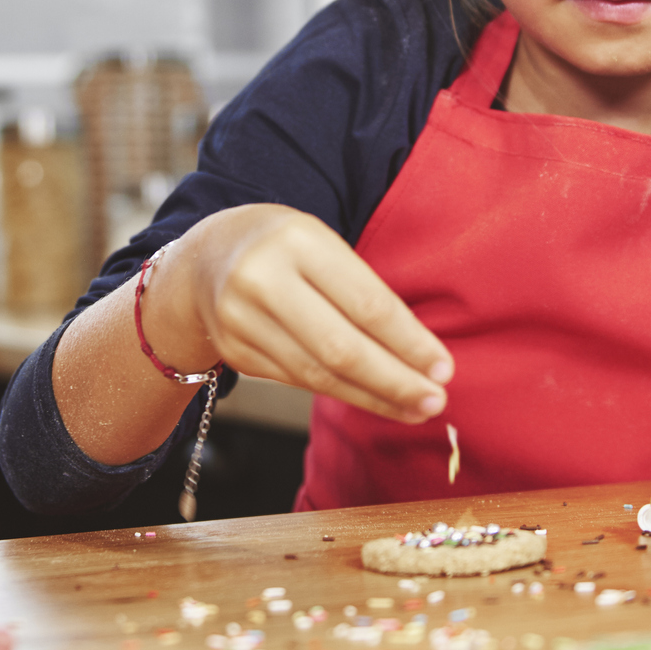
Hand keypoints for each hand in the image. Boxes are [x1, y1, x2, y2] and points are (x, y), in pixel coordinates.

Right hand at [151, 204, 452, 423]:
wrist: (207, 256)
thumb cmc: (285, 247)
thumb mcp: (322, 244)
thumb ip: (362, 290)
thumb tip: (421, 353)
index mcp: (298, 241)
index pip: (366, 303)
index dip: (409, 342)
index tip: (443, 368)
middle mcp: (263, 279)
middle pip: (341, 347)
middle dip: (394, 381)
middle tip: (435, 401)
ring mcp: (241, 319)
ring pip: (318, 374)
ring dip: (373, 397)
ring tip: (414, 408)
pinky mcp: (234, 350)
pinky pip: (298, 381)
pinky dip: (341, 393)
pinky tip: (372, 399)